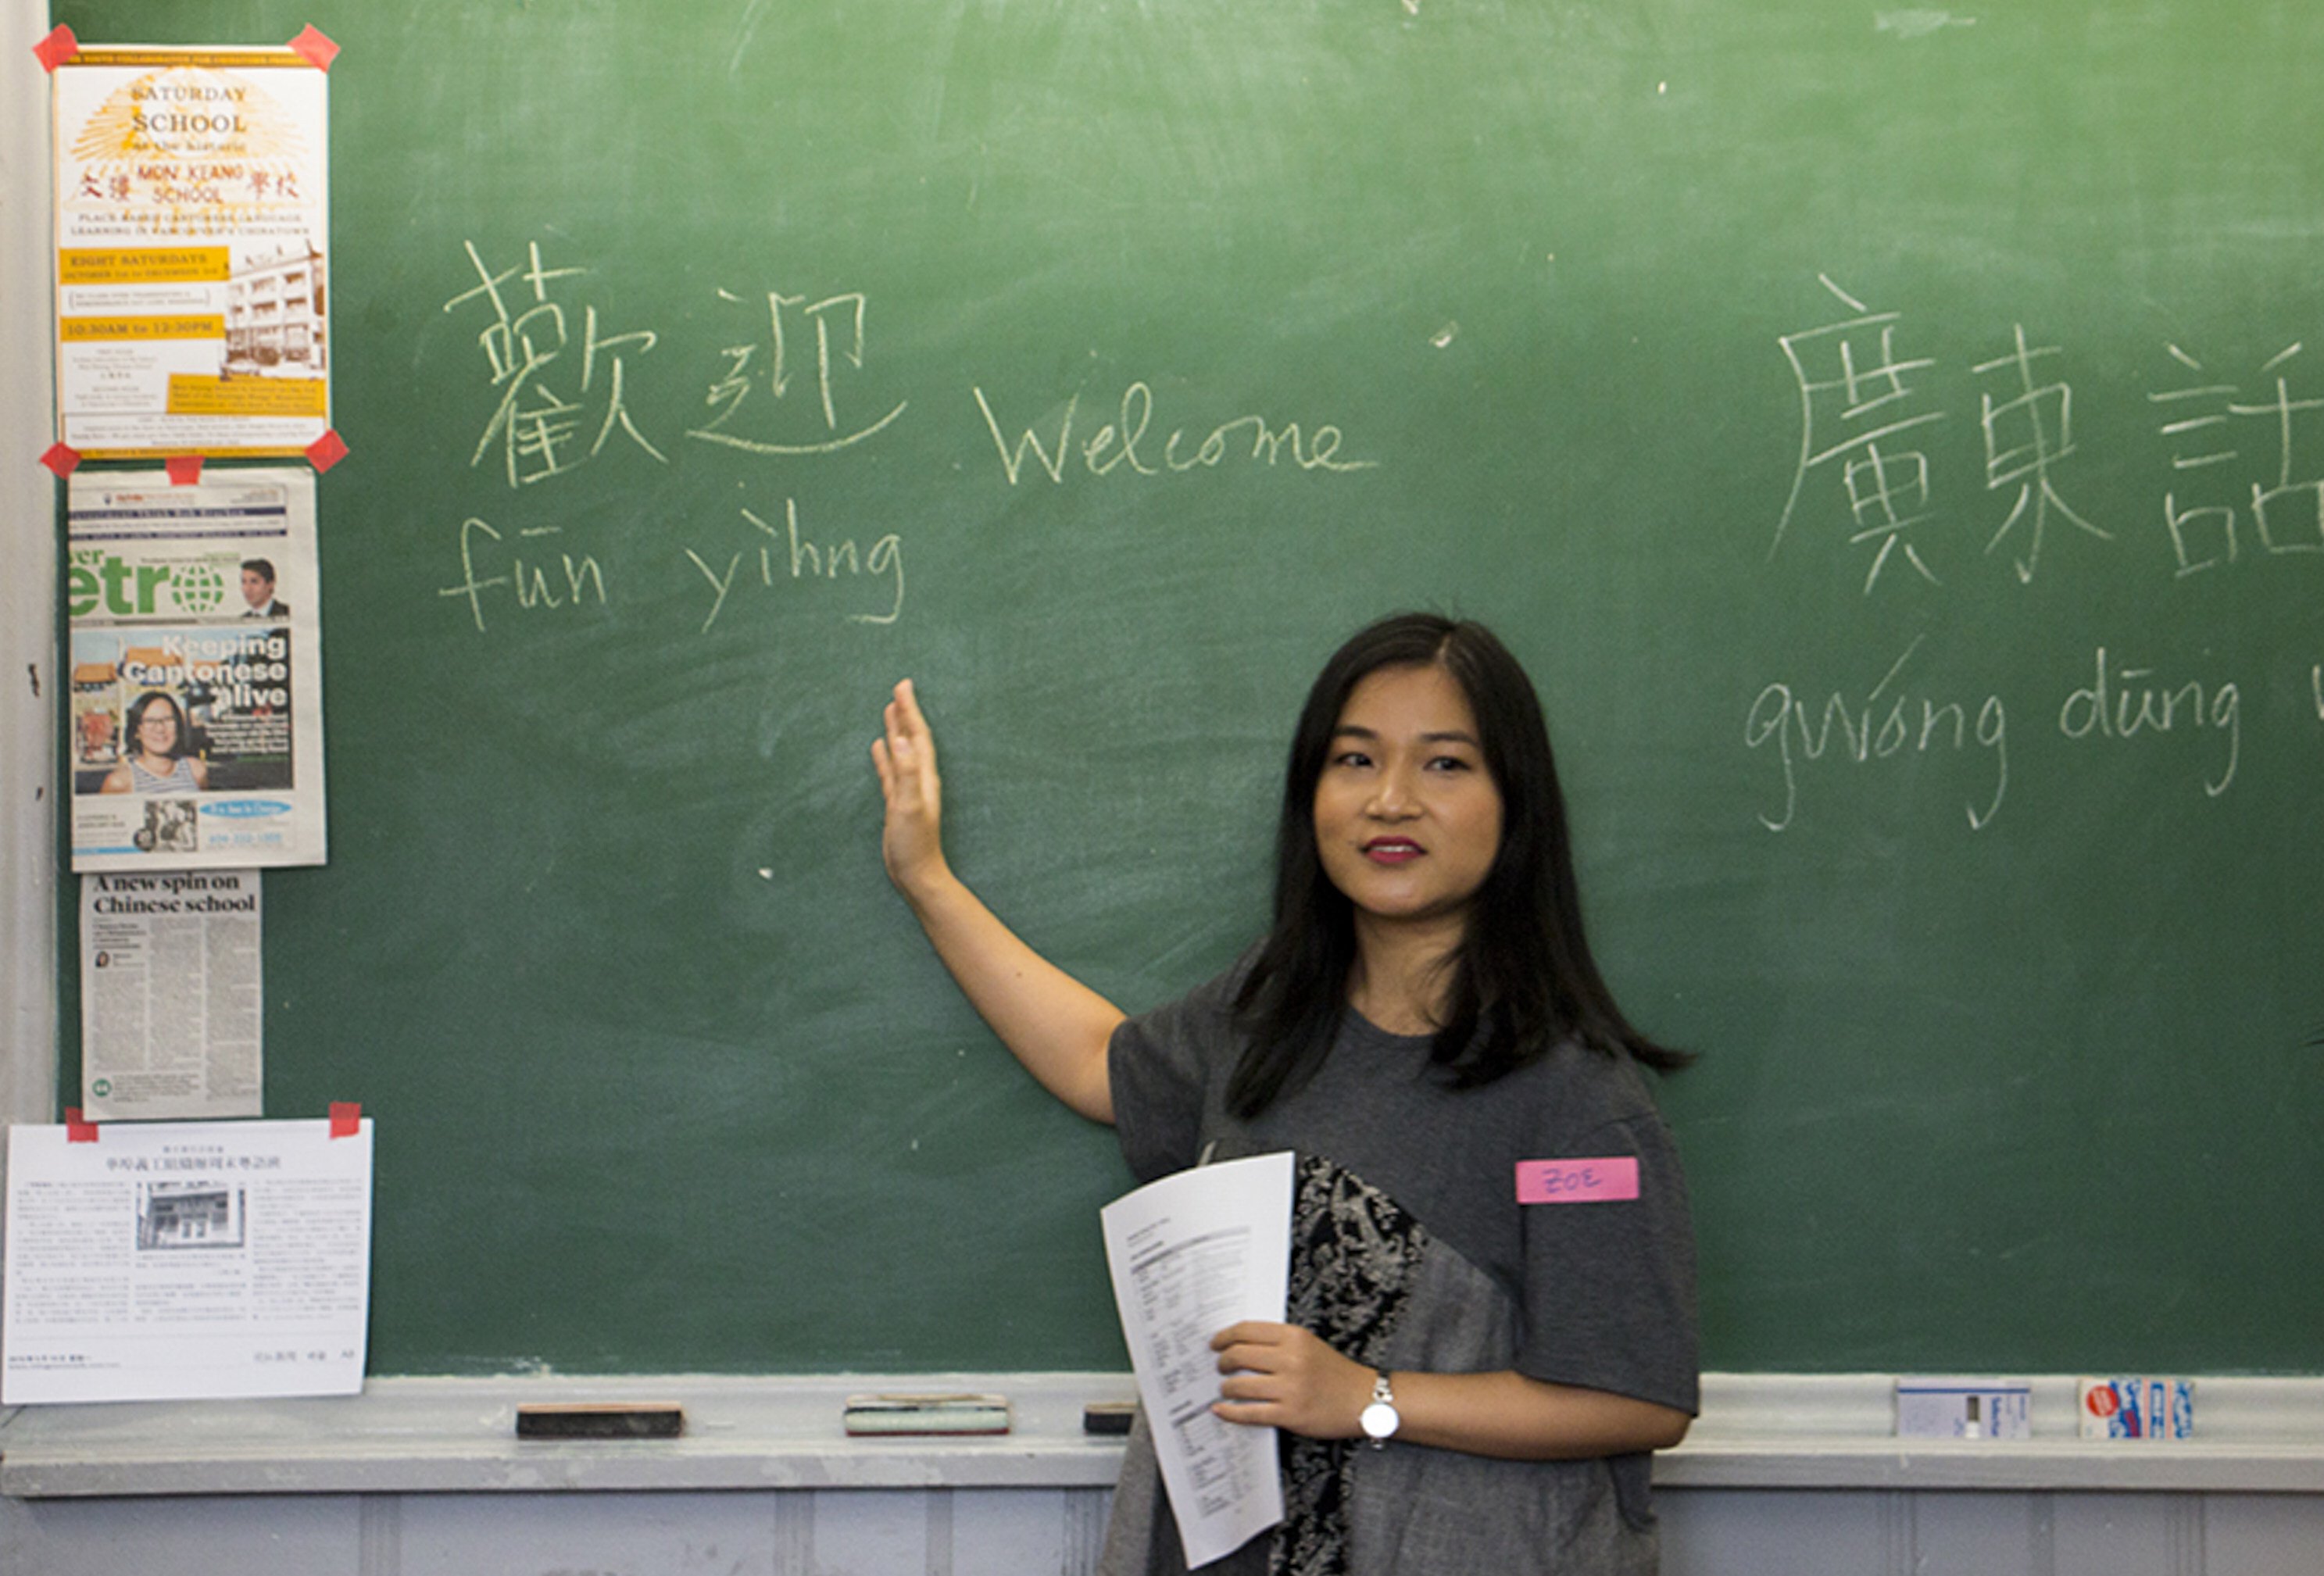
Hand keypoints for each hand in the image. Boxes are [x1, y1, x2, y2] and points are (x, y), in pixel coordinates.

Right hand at [872, 679, 950, 897]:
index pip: (916, 735)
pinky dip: (885, 755)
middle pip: (911, 738)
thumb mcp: (909, 805)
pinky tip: (879, 746)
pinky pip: (890, 770)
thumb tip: (899, 739)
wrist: (916, 873)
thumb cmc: (915, 844)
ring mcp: (907, 789)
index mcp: (923, 776)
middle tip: (899, 689)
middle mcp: (918, 778)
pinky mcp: (897, 801)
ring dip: (896, 730)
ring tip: (889, 709)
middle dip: (905, 713)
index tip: (903, 686)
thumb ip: (906, 772)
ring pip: (900, 751)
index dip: (910, 710)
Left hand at [1209, 1321, 1372, 1439]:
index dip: (1224, 1337)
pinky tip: (1221, 1410)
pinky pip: (1250, 1413)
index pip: (1246, 1330)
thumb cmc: (1335, 1372)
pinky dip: (1230, 1412)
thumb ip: (1278, 1341)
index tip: (1215, 1343)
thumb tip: (1239, 1344)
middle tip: (1220, 1367)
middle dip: (1222, 1362)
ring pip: (1240, 1385)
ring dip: (1226, 1388)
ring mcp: (1290, 1388)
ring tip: (1226, 1389)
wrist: (1364, 1399)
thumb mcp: (1309, 1344)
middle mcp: (1291, 1359)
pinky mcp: (1290, 1414)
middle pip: (1239, 1355)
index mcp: (1294, 1337)